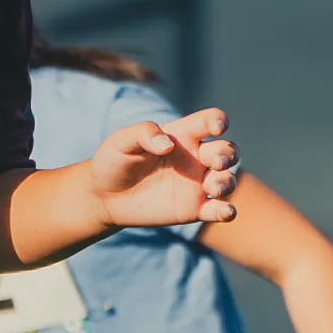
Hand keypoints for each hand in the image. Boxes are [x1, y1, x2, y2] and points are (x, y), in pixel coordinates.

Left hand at [87, 107, 237, 230]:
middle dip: (228, 154)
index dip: (219, 121)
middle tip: (214, 162)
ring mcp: (197, 184)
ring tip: (212, 188)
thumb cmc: (113, 161)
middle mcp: (195, 158)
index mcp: (183, 135)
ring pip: (227, 179)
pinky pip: (220, 210)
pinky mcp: (194, 209)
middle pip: (227, 150)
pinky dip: (228, 211)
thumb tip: (168, 145)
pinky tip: (225, 212)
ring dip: (227, 182)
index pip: (210, 121)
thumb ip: (144, 133)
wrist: (104, 197)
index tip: (216, 127)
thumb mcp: (121, 140)